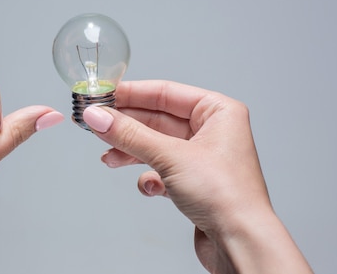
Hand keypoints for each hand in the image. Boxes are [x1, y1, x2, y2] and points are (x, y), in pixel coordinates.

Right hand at [83, 80, 311, 273]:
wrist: (240, 243)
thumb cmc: (226, 195)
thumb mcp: (170, 156)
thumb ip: (129, 134)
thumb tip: (98, 116)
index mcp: (218, 111)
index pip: (165, 93)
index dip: (130, 94)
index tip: (102, 97)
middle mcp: (213, 131)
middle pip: (157, 120)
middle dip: (126, 127)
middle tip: (96, 125)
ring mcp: (203, 158)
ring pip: (156, 146)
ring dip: (131, 152)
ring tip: (109, 159)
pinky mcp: (194, 183)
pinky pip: (162, 170)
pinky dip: (150, 177)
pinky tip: (150, 188)